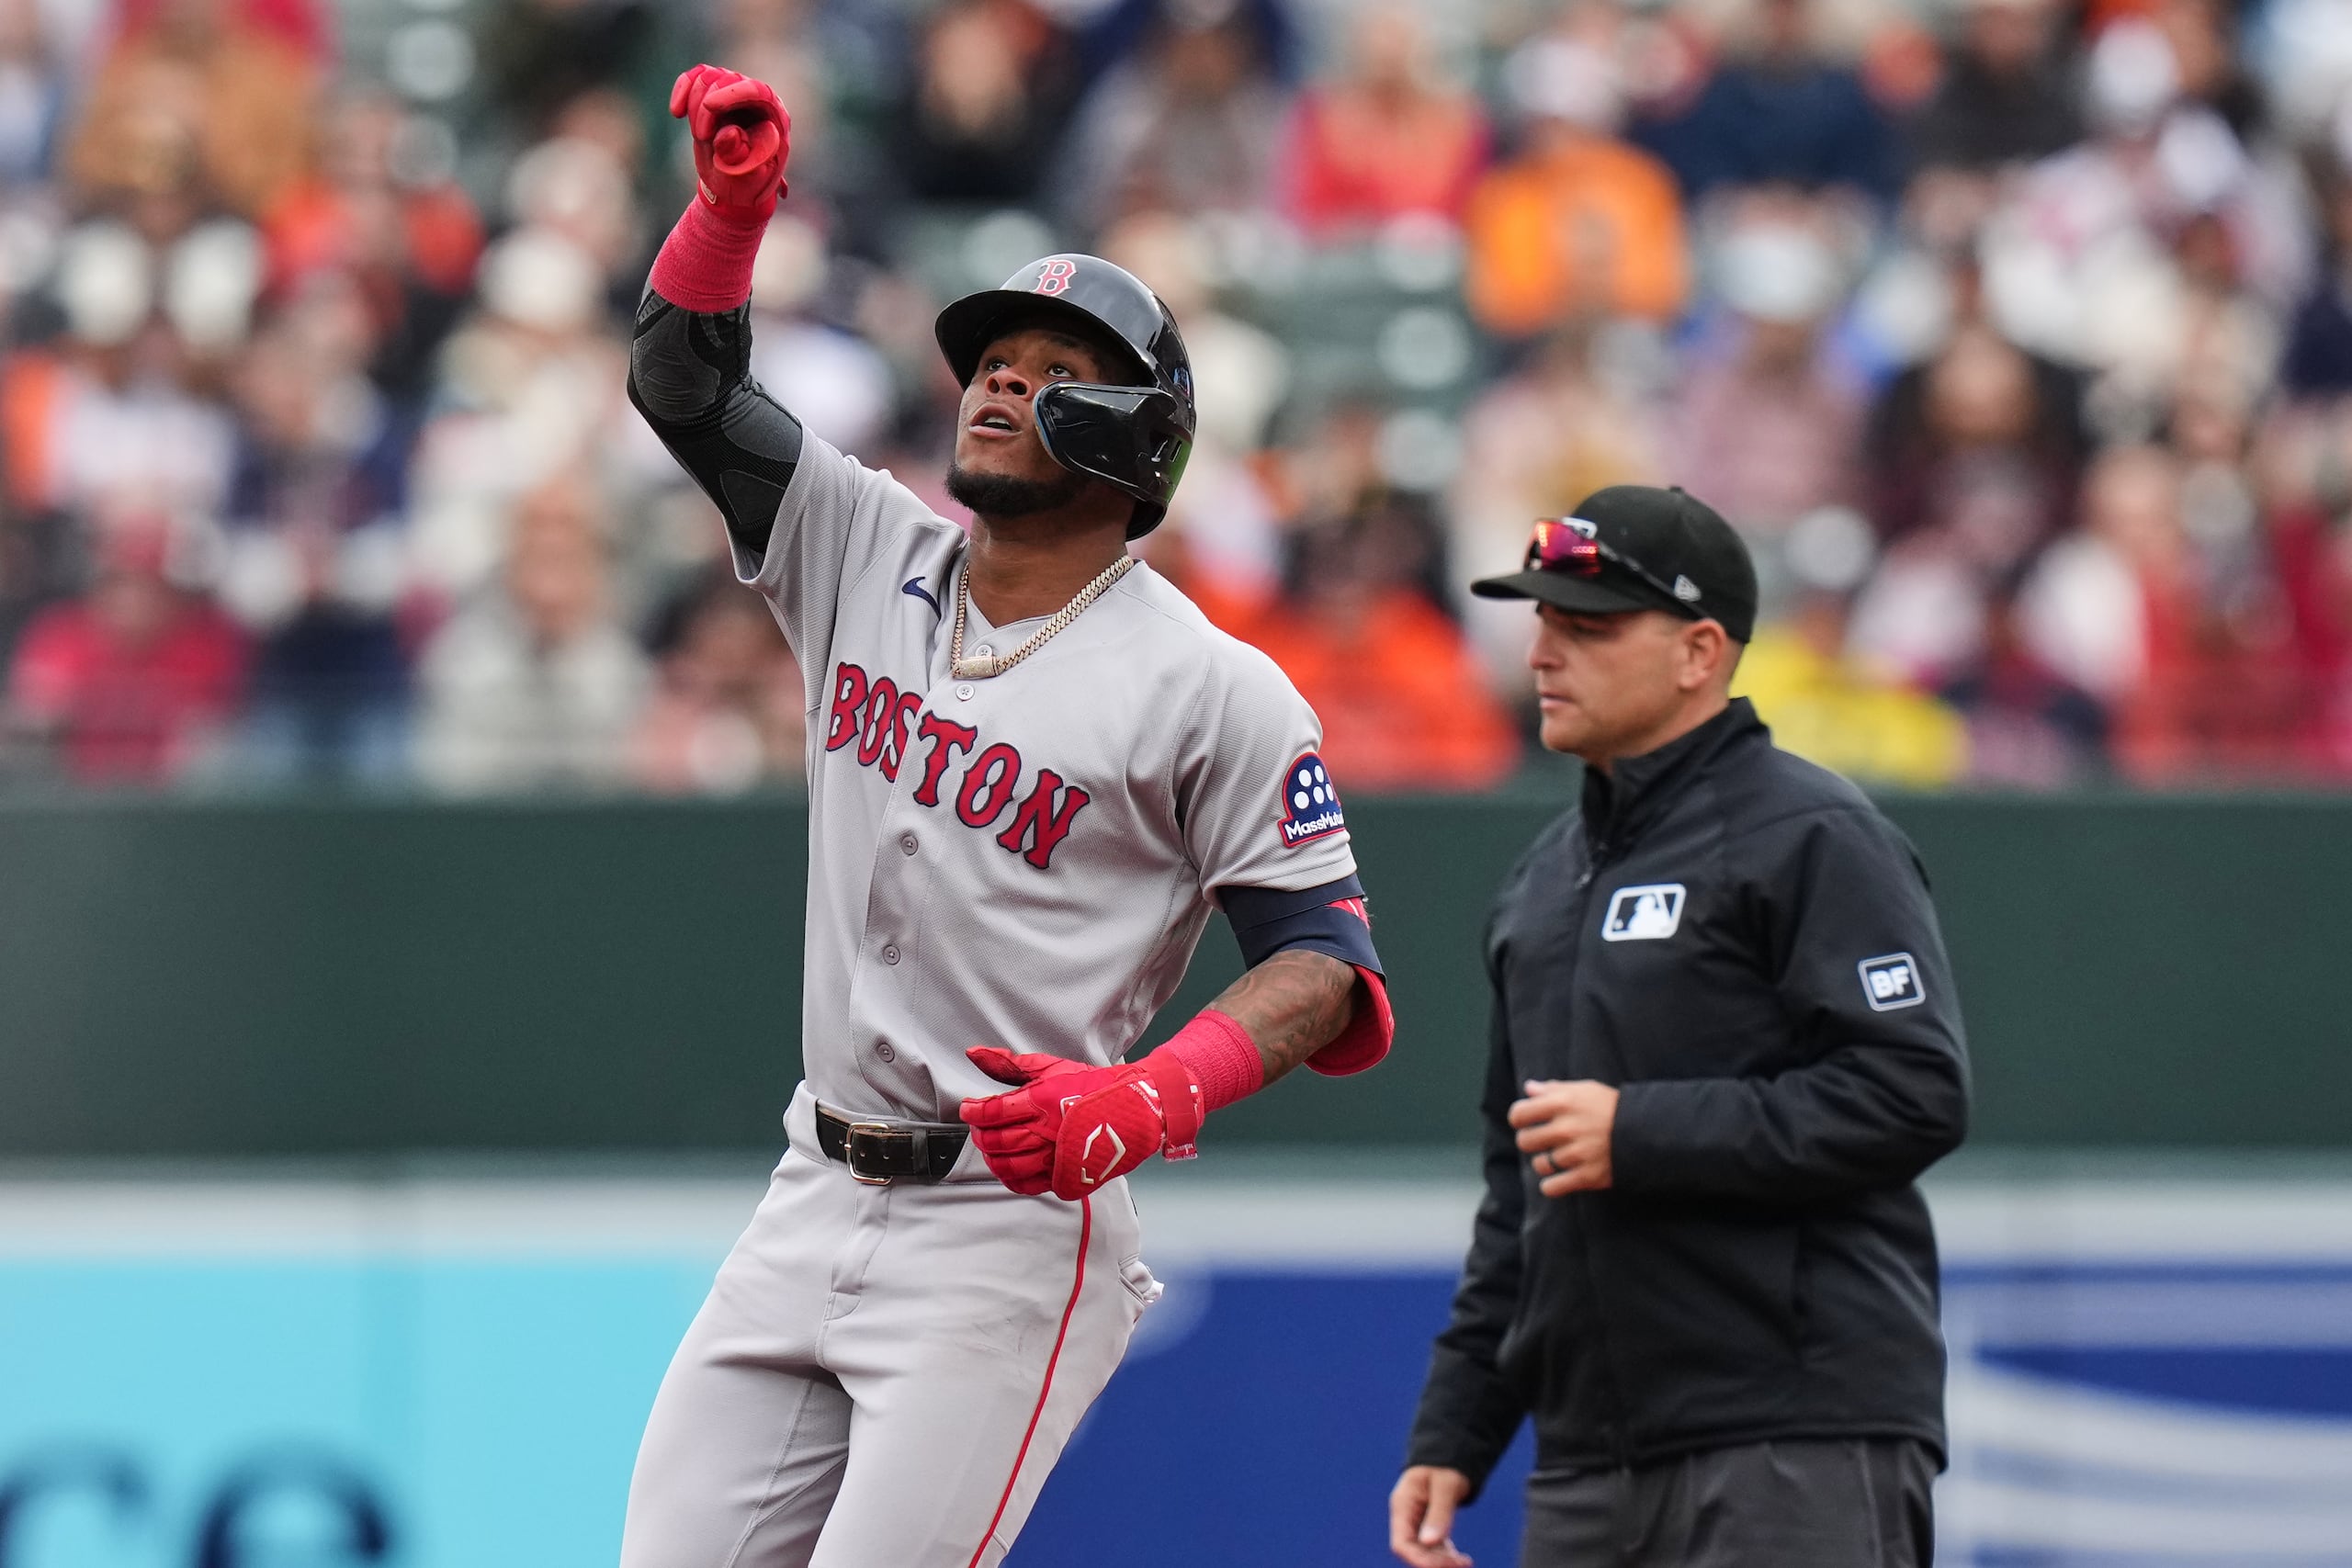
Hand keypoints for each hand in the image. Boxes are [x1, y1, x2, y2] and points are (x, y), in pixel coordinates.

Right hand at [669, 64, 790, 217]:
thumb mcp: (749, 181)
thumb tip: (730, 132)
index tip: (708, 105)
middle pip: (726, 80)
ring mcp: (734, 93)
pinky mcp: (713, 93)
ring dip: (694, 105)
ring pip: (708, 76)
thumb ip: (743, 159)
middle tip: (702, 138)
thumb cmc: (746, 184)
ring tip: (701, 136)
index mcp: (775, 117)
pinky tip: (677, 112)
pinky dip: (682, 89)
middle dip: (706, 109)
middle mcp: (757, 99)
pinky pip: (695, 77)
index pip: (757, 91)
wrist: (733, 187)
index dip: (731, 93)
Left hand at [958, 1046, 1199, 1200]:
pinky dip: (1009, 1178)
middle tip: (979, 1126)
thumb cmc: (1091, 1087)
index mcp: (1041, 1102)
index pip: (992, 1112)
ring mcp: (1055, 1159)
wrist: (1132, 1110)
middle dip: (980, 1134)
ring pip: (1006, 1166)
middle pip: (995, 1141)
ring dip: (991, 1157)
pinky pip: (1026, 1185)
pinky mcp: (1064, 1177)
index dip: (972, 1111)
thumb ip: (1009, 1064)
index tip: (968, 1107)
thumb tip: (974, 1053)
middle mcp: (1046, 1132)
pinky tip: (1008, 1166)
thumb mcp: (1051, 1066)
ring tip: (992, 1146)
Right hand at [1389, 1466, 1473, 1567]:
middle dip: (1435, 1562)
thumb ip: (1438, 1514)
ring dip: (1443, 1561)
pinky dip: (1447, 1555)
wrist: (1450, 1453)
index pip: (1402, 1543)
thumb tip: (1429, 1543)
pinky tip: (1462, 1560)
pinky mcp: (1428, 1524)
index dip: (1419, 1559)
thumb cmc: (1445, 1464)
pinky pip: (1434, 1546)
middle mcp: (1406, 1516)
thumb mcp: (1445, 1485)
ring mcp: (1417, 1521)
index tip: (1444, 1565)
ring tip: (1465, 1563)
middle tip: (1461, 1564)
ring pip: (1424, 1552)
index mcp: (1403, 1505)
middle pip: (1413, 1551)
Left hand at [1509, 1079, 1618, 1196]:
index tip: (1526, 1122)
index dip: (1519, 1119)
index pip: (1519, 1114)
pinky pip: (1551, 1187)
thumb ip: (1554, 1089)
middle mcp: (1566, 1128)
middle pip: (1525, 1141)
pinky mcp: (1586, 1176)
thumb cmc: (1611, 1107)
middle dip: (1531, 1141)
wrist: (1646, 1132)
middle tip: (1544, 1141)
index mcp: (1562, 1103)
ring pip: (1539, 1165)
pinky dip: (1552, 1185)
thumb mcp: (1585, 1090)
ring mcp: (1576, 1154)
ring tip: (1559, 1157)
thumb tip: (1528, 1088)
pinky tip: (1560, 1178)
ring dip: (1546, 1162)